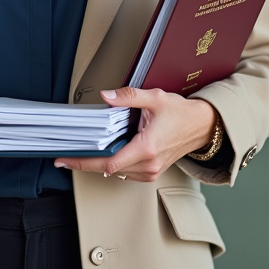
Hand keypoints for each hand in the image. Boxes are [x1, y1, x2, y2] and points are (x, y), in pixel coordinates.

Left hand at [54, 87, 216, 181]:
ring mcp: (151, 171)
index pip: (109, 162)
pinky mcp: (152, 172)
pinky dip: (114, 165)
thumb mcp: (154, 98)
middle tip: (66, 158)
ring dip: (100, 165)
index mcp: (146, 147)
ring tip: (83, 153)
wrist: (202, 126)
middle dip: (86, 163)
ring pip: (117, 173)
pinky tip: (105, 154)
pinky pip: (127, 173)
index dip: (85, 162)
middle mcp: (148, 164)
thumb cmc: (181, 114)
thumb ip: (128, 96)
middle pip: (108, 170)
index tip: (67, 160)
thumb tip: (106, 95)